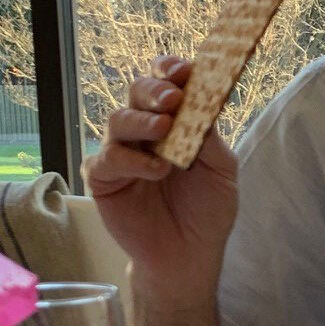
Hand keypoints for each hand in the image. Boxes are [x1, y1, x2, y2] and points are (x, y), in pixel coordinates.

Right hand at [83, 55, 238, 295]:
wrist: (190, 255)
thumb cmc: (206, 211)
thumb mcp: (221, 172)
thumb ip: (210, 138)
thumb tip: (202, 102)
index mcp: (174, 121)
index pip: (166, 84)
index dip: (171, 71)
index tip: (186, 70)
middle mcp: (144, 131)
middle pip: (138, 92)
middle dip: (155, 90)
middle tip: (173, 99)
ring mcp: (121, 152)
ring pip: (118, 120)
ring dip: (142, 121)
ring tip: (165, 130)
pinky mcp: (103, 179)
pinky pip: (108, 159)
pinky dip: (133, 161)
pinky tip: (157, 170)